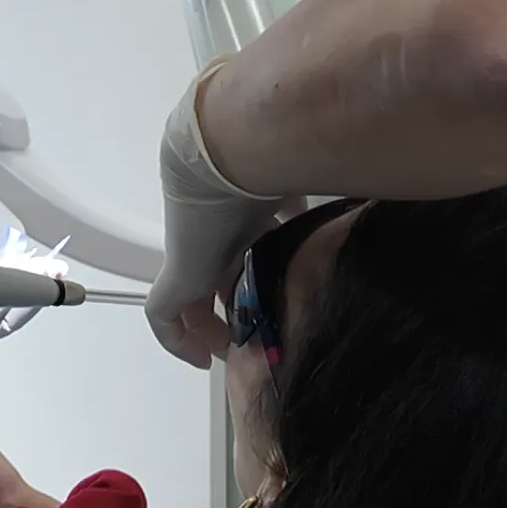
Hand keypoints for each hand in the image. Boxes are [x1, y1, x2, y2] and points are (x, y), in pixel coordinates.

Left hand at [144, 66, 287, 366]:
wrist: (228, 148)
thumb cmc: (271, 165)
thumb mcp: (298, 190)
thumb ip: (312, 208)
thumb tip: (344, 221)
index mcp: (242, 217)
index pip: (242, 253)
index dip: (253, 278)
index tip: (275, 302)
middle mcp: (214, 236)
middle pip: (214, 279)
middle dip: (231, 308)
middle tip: (254, 337)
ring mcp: (191, 254)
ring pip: (188, 299)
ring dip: (206, 327)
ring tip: (230, 352)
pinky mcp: (176, 273)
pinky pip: (163, 316)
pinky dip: (176, 339)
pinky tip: (199, 359)